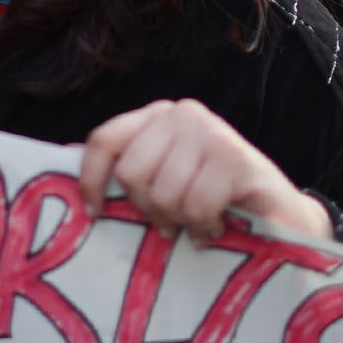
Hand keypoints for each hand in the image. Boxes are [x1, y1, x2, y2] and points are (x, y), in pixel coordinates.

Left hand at [78, 99, 330, 242]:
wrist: (282, 218)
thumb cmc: (215, 202)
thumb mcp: (163, 181)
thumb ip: (123, 168)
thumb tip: (59, 156)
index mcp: (157, 117)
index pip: (105, 139)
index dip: (91, 178)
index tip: (95, 213)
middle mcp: (181, 114)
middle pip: (131, 172)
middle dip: (148, 210)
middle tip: (172, 223)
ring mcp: (210, 132)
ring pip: (164, 194)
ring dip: (182, 222)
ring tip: (201, 222)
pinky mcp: (236, 158)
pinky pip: (196, 206)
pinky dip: (205, 227)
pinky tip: (219, 225)